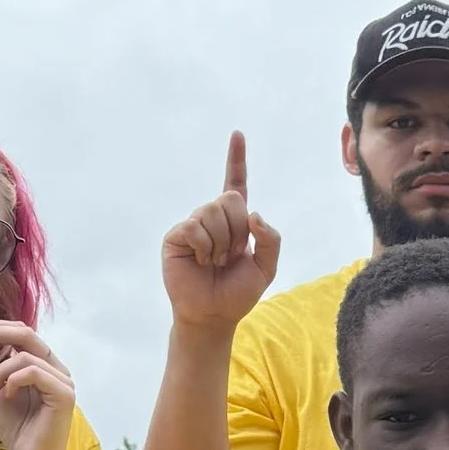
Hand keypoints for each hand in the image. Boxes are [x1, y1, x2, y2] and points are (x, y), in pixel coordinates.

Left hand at [0, 322, 77, 449]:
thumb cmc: (17, 428)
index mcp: (42, 364)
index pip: (22, 332)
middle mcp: (56, 368)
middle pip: (27, 333)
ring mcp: (62, 380)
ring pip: (25, 356)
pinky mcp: (64, 394)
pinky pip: (34, 372)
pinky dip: (13, 380)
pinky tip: (6, 396)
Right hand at [160, 135, 282, 336]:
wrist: (214, 314)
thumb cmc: (238, 292)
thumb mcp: (267, 267)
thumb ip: (271, 240)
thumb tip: (254, 213)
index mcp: (235, 221)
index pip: (236, 183)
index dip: (236, 159)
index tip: (237, 134)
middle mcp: (212, 217)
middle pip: (229, 199)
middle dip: (237, 231)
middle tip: (230, 256)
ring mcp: (193, 225)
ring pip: (212, 213)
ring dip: (221, 243)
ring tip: (214, 261)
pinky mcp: (177, 236)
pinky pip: (195, 227)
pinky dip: (204, 247)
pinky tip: (201, 261)